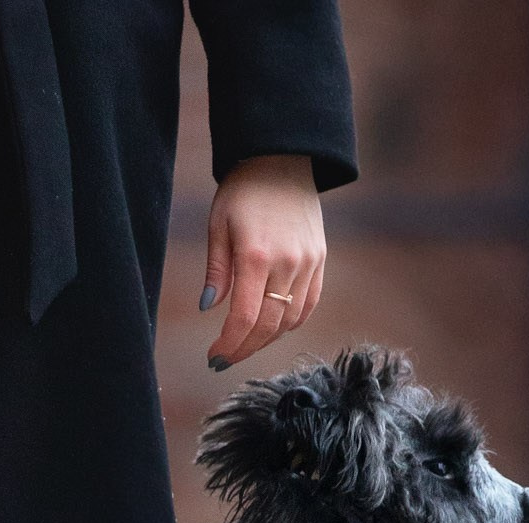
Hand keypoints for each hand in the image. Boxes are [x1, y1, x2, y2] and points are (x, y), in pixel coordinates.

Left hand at [200, 154, 324, 371]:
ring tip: (245, 342)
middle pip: (269, 327)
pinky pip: (308, 305)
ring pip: (290, 320)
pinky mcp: (320, 260)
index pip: (245, 318)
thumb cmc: (243, 190)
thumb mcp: (219, 225)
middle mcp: (287, 264)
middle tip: (225, 358)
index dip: (229, 345)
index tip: (214, 357)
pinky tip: (272, 327)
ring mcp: (308, 263)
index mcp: (256, 256)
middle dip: (245, 349)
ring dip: (267, 339)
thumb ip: (216, 270)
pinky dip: (290, 322)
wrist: (282, 159)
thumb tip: (208, 307)